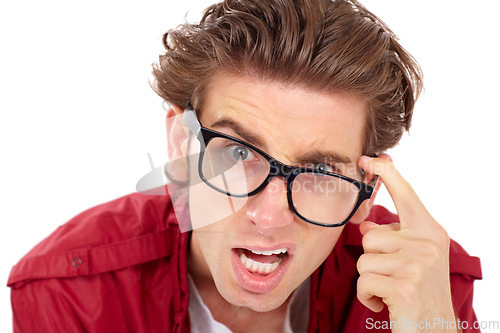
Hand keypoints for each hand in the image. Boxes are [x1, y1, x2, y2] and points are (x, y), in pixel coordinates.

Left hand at [356, 155, 456, 332]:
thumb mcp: (411, 260)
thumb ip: (392, 239)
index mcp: (430, 231)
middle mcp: (428, 243)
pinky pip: (363, 281)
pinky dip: (366, 297)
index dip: (387, 174)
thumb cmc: (419, 293)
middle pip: (370, 236)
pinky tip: (385, 304)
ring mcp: (418, 263)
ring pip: (364, 258)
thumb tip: (364, 226)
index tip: (370, 158)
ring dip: (369, 280)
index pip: (405, 194)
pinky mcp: (405, 285)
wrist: (433, 331)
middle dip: (372, 260)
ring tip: (390, 291)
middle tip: (394, 278)